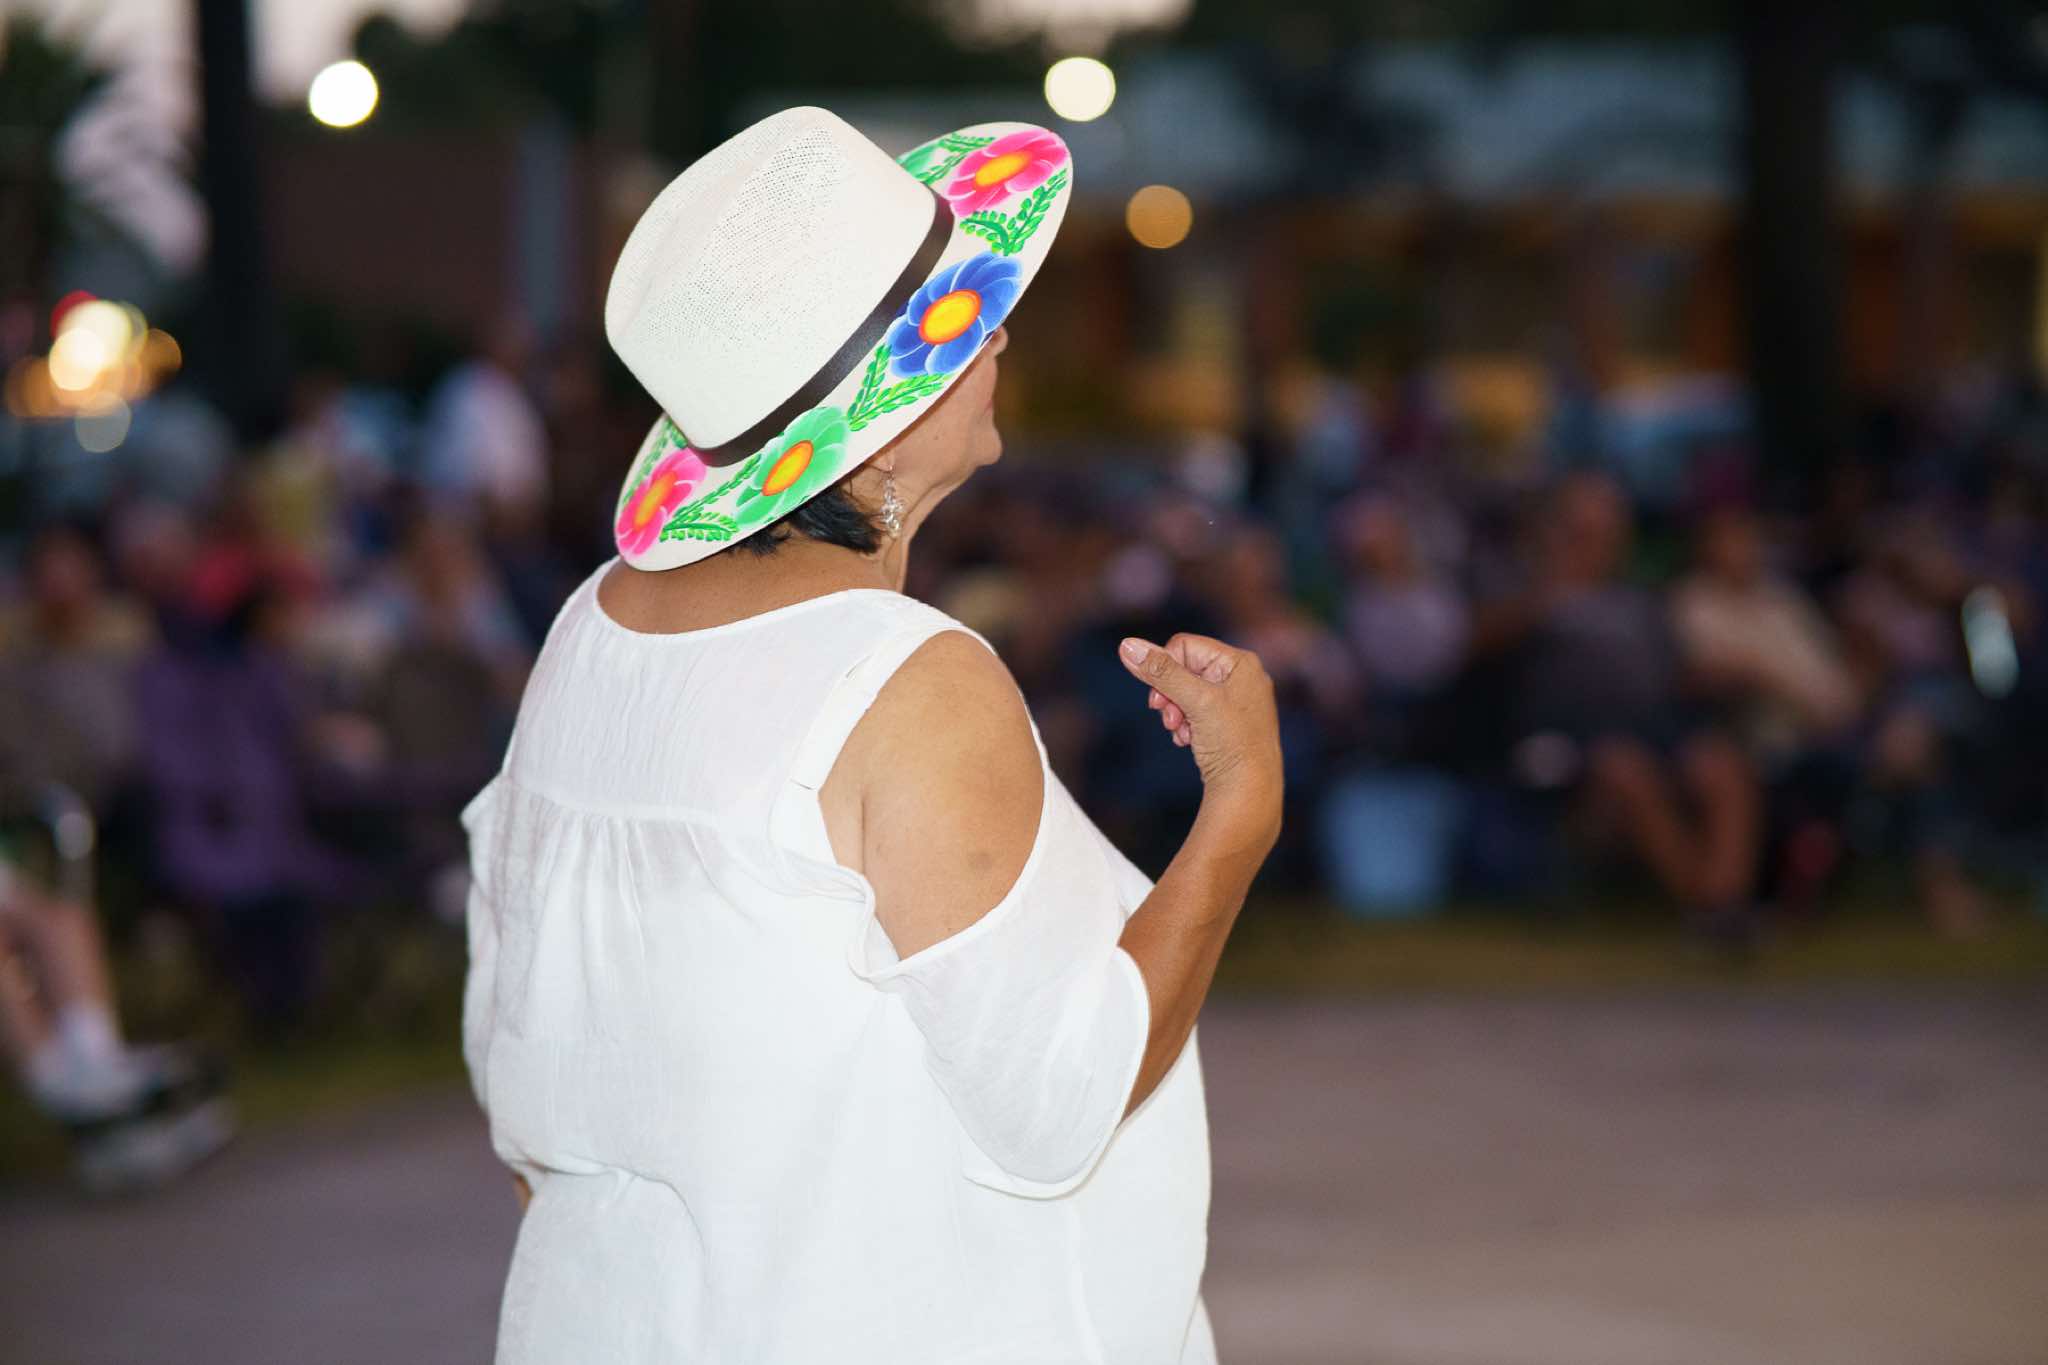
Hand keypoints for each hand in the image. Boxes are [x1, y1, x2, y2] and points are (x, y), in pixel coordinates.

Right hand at [1118, 632, 1283, 838]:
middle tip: (1168, 718)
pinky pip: (1195, 711)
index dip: (1165, 670)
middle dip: (1170, 695)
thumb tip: (1127, 645)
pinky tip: (1188, 741)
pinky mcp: (1229, 722)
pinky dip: (1186, 724)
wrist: (1249, 790)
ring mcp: (1237, 700)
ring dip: (1175, 712)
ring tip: (1180, 732)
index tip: (1159, 700)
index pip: (1185, 646)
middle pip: (1184, 669)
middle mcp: (1242, 676)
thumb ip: (1161, 672)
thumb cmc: (1231, 743)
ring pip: (1186, 692)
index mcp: (1240, 662)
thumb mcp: (1194, 701)